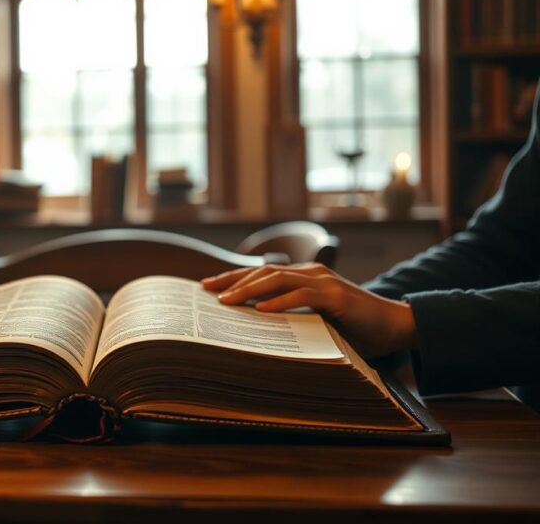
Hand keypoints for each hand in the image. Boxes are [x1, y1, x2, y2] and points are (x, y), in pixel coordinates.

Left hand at [200, 263, 417, 357]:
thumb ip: (291, 319)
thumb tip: (254, 330)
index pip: (262, 274)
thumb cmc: (354, 327)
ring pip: (279, 279)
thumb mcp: (315, 321)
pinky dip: (281, 302)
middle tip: (207, 290)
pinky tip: (262, 310)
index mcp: (304, 278)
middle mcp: (312, 274)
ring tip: (227, 300)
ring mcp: (325, 282)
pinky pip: (303, 295)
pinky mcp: (337, 297)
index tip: (207, 286)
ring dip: (250, 289)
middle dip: (232, 280)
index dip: (234, 278)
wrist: (395, 326)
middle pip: (264, 272)